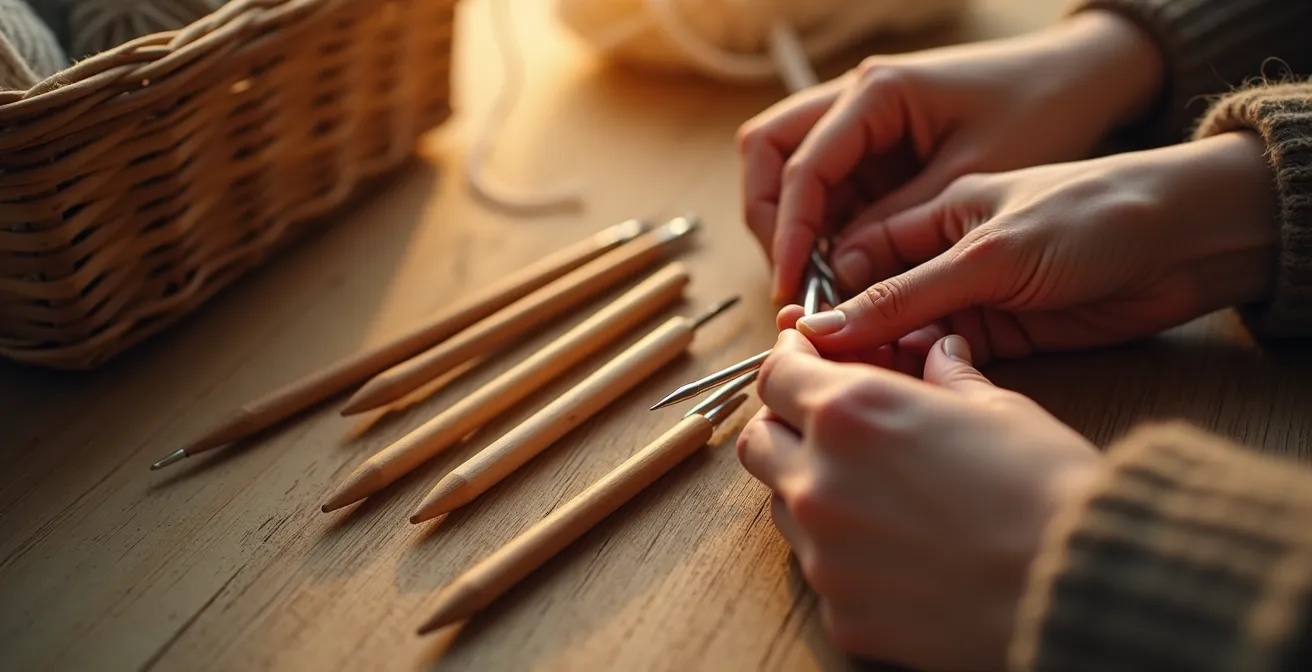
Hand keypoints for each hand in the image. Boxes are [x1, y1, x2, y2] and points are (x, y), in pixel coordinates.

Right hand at [737, 10, 1164, 302]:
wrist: (1088, 83)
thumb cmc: (1042, 113)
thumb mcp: (969, 180)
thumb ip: (897, 228)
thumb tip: (836, 276)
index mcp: (875, 92)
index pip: (799, 165)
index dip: (786, 232)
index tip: (790, 286)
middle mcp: (855, 99)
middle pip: (769, 154)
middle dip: (771, 219)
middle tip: (792, 278)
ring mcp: (863, 122)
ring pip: (790, 170)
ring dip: (794, 225)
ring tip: (817, 282)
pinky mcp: (880, 148)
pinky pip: (832, 188)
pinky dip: (827, 228)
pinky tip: (847, 269)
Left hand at [737, 329, 1102, 669]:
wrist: (1080, 592)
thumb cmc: (1050, 492)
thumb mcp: (1001, 411)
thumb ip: (949, 380)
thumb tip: (940, 353)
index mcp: (851, 414)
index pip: (776, 376)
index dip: (788, 363)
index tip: (805, 362)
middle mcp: (819, 481)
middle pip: (759, 442)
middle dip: (782, 425)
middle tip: (824, 424)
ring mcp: (823, 554)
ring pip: (783, 507)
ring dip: (809, 488)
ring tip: (872, 489)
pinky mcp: (840, 612)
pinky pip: (821, 570)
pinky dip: (844, 553)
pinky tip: (896, 551)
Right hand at [793, 132, 1279, 361]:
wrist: (1188, 242)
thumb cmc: (1092, 216)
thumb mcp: (988, 254)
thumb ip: (907, 295)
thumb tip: (828, 328)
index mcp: (933, 215)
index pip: (857, 257)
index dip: (827, 297)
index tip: (797, 340)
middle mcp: (946, 258)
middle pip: (877, 304)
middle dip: (851, 339)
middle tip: (822, 382)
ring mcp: (975, 299)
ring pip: (909, 338)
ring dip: (889, 365)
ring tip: (861, 399)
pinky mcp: (1005, 337)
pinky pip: (948, 363)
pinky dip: (930, 381)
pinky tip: (912, 401)